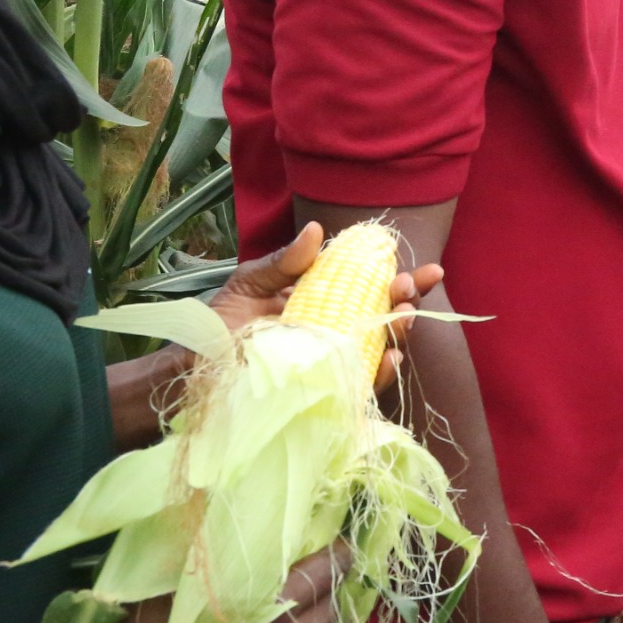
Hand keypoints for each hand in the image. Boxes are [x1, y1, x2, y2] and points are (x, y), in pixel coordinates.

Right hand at [67, 547, 342, 622]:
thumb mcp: (170, 601)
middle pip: (326, 609)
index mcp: (263, 610)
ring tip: (288, 619)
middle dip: (326, 592)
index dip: (338, 556)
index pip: (321, 573)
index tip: (344, 547)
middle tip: (317, 579)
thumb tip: (230, 544)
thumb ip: (213, 573)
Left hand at [207, 222, 446, 387]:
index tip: (429, 270)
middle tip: (408, 289)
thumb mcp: (250, 285)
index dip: (403, 280)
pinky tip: (389, 358)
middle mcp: (334, 331)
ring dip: (400, 332)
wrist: (193, 371)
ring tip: (405, 315)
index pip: (371, 287)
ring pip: (381, 348)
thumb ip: (284, 263)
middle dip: (407, 300)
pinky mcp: (326, 391)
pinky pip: (361, 384)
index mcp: (322, 301)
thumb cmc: (220, 327)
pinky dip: (381, 373)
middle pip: (384, 316)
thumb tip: (318, 230)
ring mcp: (333, 362)